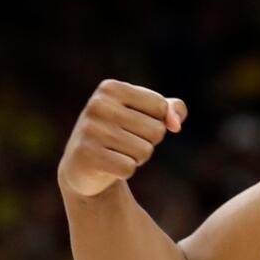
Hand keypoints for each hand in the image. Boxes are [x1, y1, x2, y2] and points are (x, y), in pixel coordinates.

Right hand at [58, 79, 187, 197]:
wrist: (83, 166)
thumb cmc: (123, 133)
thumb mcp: (149, 113)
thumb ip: (173, 109)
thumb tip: (176, 125)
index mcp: (111, 88)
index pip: (161, 107)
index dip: (155, 121)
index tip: (133, 124)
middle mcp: (97, 105)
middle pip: (156, 130)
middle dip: (148, 142)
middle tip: (124, 142)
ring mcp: (89, 130)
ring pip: (145, 151)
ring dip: (137, 157)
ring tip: (116, 153)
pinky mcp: (86, 156)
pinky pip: (129, 168)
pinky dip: (125, 171)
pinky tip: (108, 166)